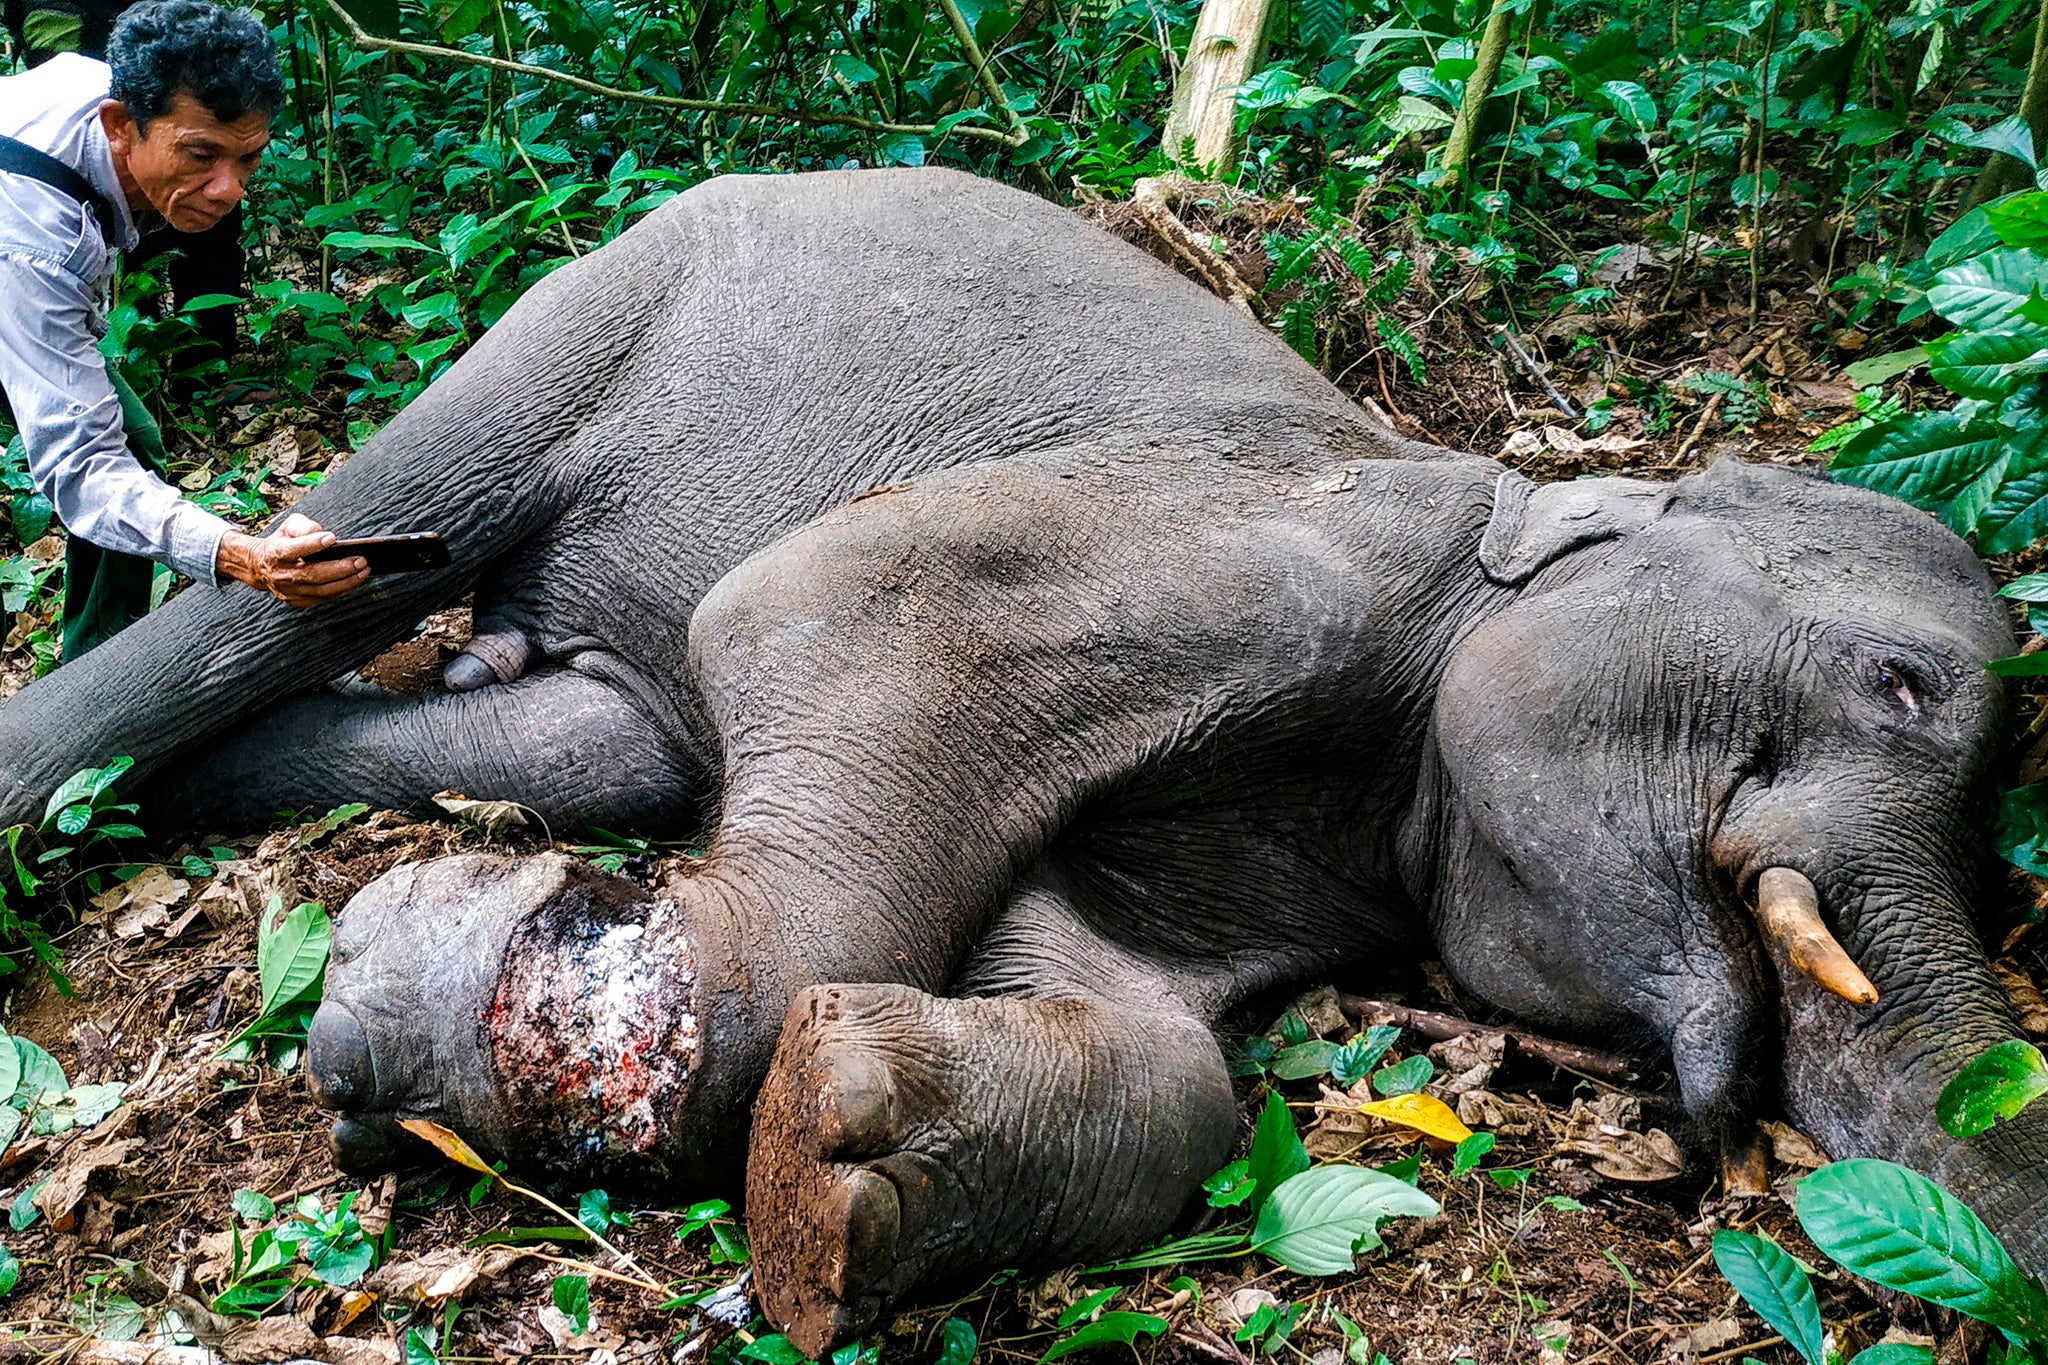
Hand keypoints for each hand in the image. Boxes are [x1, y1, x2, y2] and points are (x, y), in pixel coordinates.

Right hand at [215, 513, 370, 607]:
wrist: (262, 566)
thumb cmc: (281, 542)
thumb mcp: (288, 526)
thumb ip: (303, 526)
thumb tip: (319, 533)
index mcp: (276, 553)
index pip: (293, 549)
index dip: (312, 544)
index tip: (332, 538)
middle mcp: (281, 575)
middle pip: (312, 574)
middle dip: (339, 568)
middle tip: (361, 560)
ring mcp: (289, 591)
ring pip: (320, 590)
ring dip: (346, 581)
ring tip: (364, 570)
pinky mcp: (298, 601)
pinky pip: (322, 598)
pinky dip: (340, 589)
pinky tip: (354, 580)